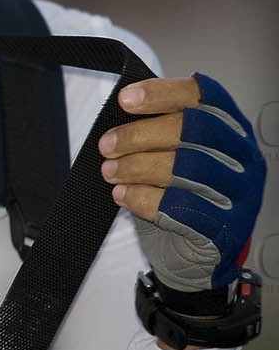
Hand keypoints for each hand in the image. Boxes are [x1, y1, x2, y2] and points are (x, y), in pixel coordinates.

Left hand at [101, 73, 265, 298]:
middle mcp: (243, 157)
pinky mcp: (228, 227)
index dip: (162, 93)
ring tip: (110, 172)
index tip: (124, 99)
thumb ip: (155, 130)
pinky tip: (123, 196)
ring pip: (188, 166)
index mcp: (229, 129)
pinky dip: (144, 199)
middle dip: (139, 135)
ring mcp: (241, 193)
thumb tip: (121, 110)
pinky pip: (182, 207)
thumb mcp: (168, 155)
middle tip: (106, 146)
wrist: (191, 256)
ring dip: (137, 167)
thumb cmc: (178, 195)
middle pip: (192, 129)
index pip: (203, 97)